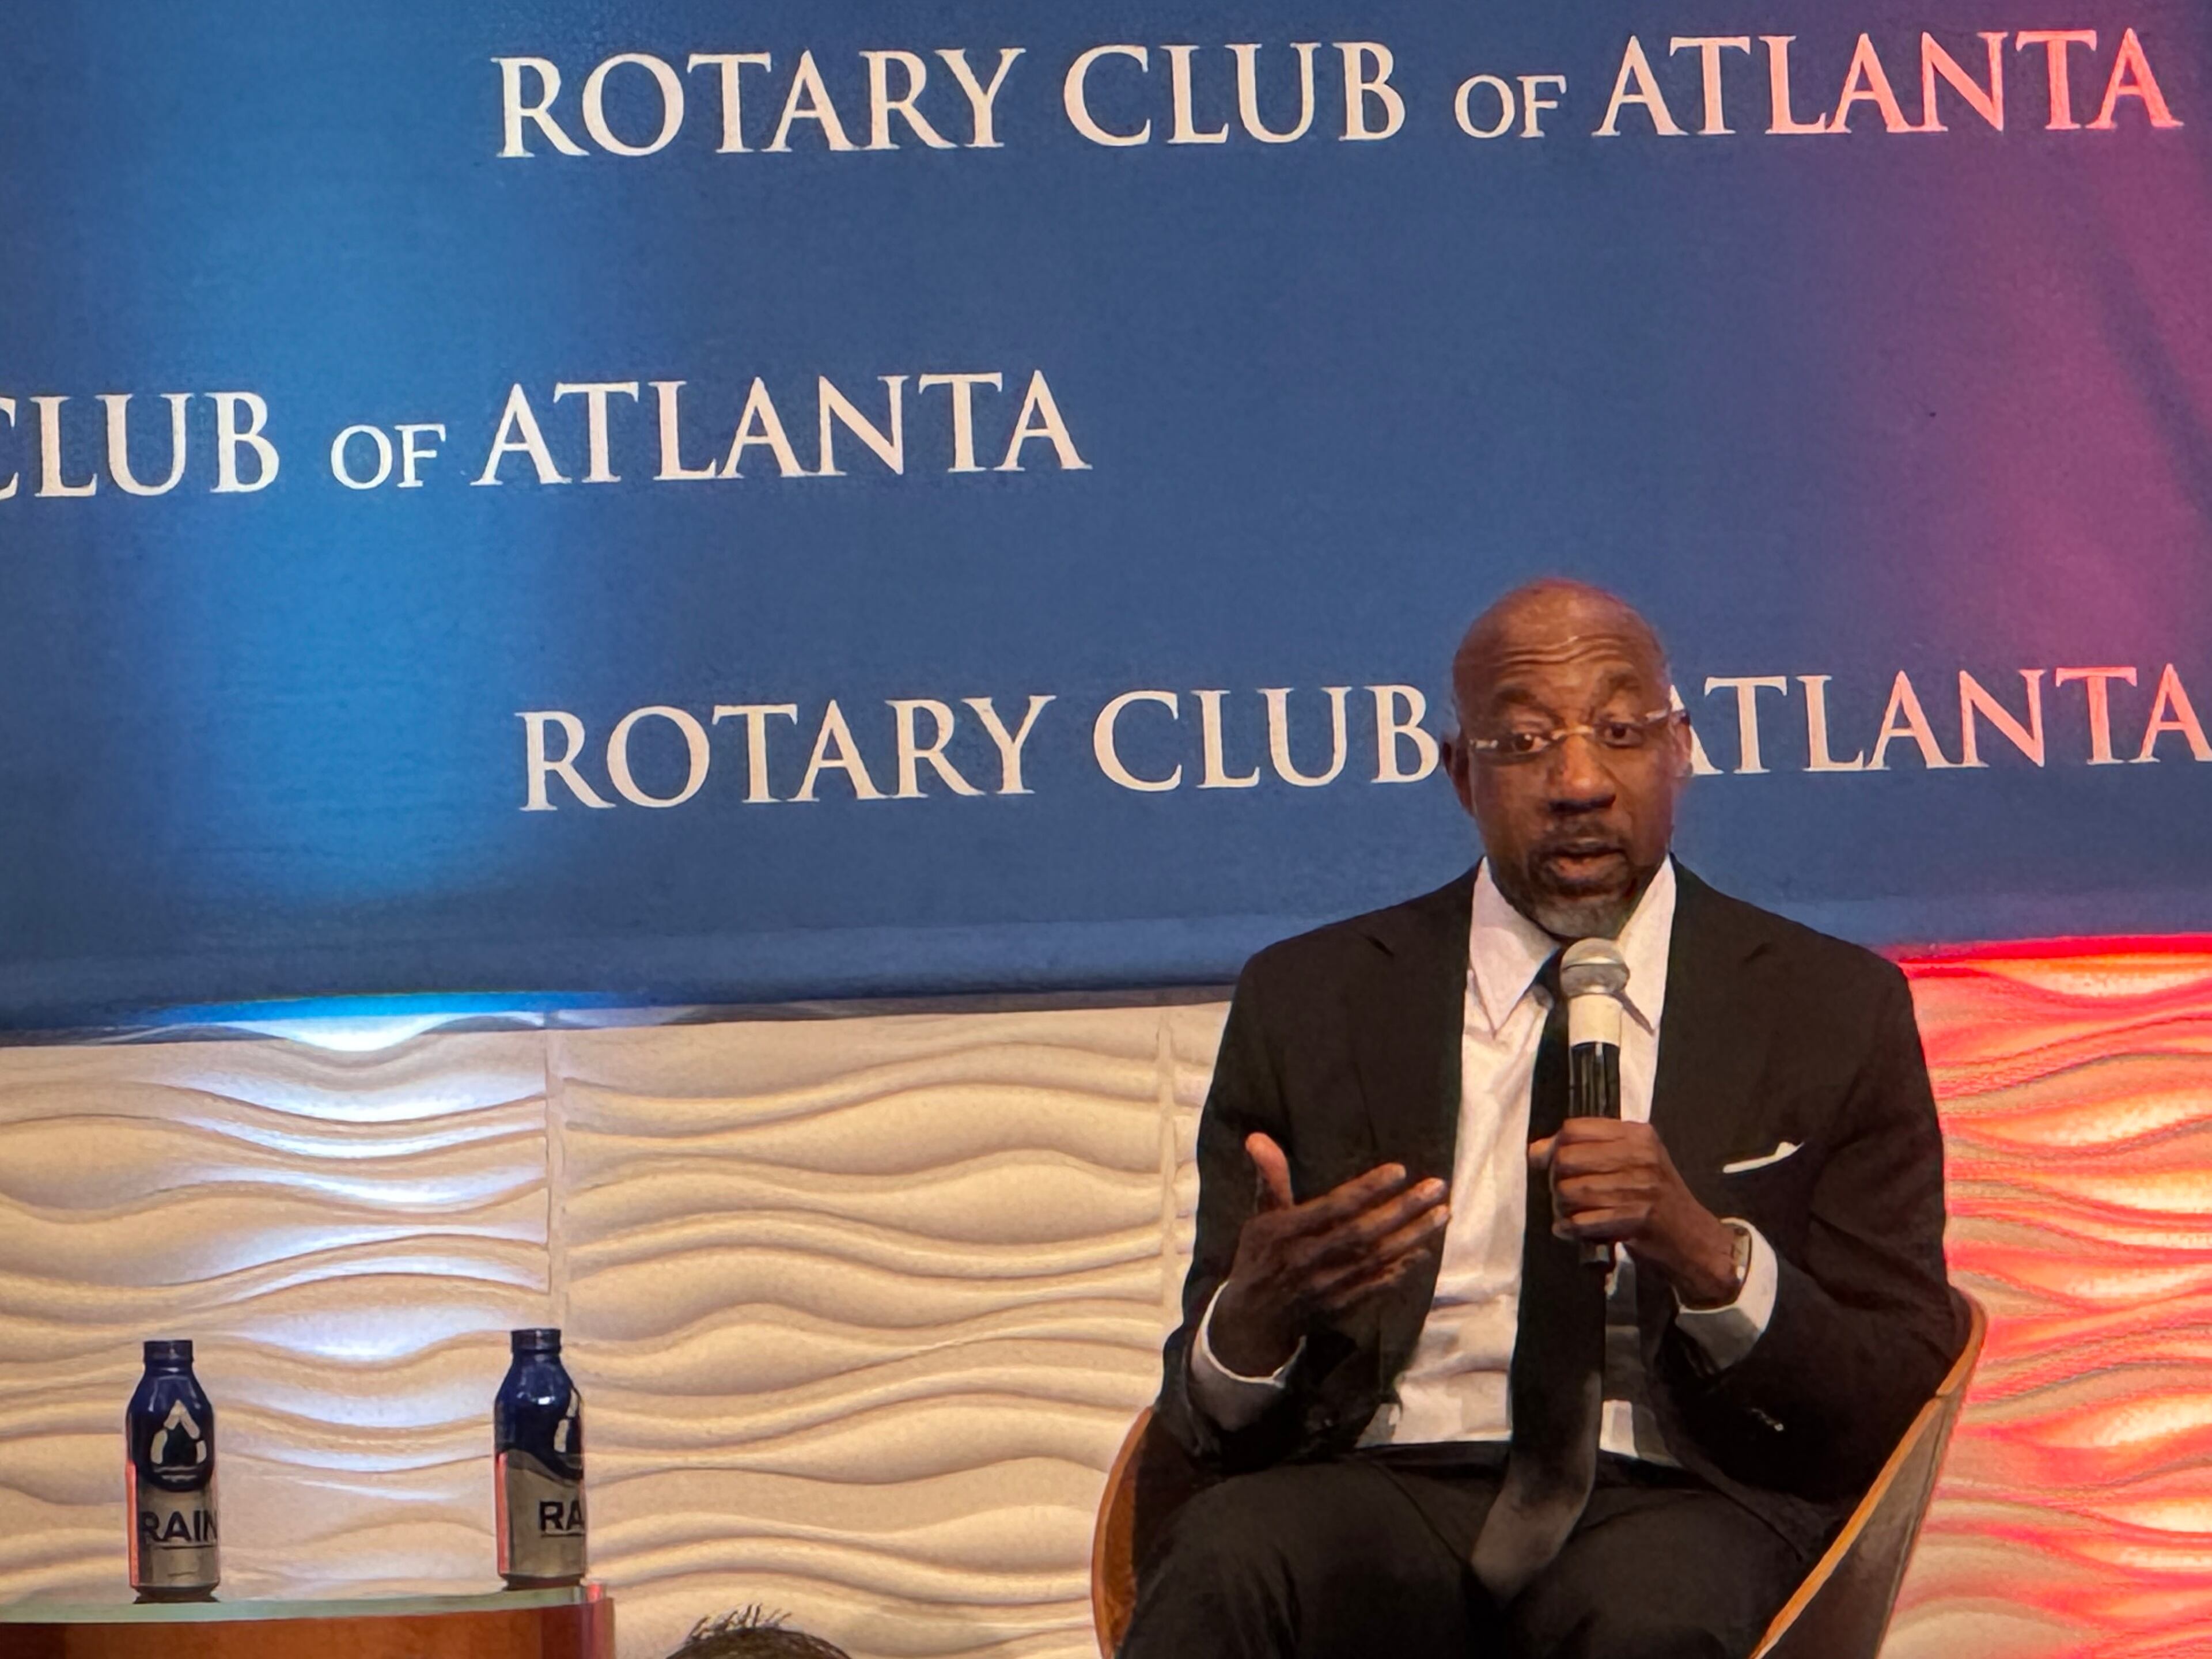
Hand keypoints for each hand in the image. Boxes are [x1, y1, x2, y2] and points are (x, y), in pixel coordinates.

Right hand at [1210, 1134, 1450, 1375]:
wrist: (1255, 1320)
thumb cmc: (1260, 1257)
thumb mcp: (1260, 1217)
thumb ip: (1270, 1178)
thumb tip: (1258, 1136)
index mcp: (1287, 1233)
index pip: (1333, 1208)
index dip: (1367, 1189)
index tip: (1399, 1170)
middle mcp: (1309, 1259)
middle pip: (1364, 1232)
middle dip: (1403, 1209)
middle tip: (1437, 1187)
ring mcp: (1328, 1286)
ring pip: (1377, 1258)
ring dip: (1413, 1235)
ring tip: (1443, 1213)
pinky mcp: (1342, 1305)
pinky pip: (1377, 1285)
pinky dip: (1402, 1268)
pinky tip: (1424, 1250)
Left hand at [1528, 1119, 1739, 1306]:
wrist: (1694, 1238)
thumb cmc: (1657, 1198)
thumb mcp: (1633, 1162)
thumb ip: (1589, 1150)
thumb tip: (1536, 1150)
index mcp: (1638, 1135)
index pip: (1575, 1128)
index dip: (1552, 1145)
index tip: (1543, 1161)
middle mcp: (1640, 1156)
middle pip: (1567, 1159)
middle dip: (1554, 1180)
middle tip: (1560, 1195)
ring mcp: (1640, 1187)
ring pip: (1571, 1191)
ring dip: (1561, 1208)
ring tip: (1567, 1214)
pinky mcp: (1637, 1218)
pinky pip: (1583, 1220)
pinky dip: (1570, 1228)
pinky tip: (1571, 1230)